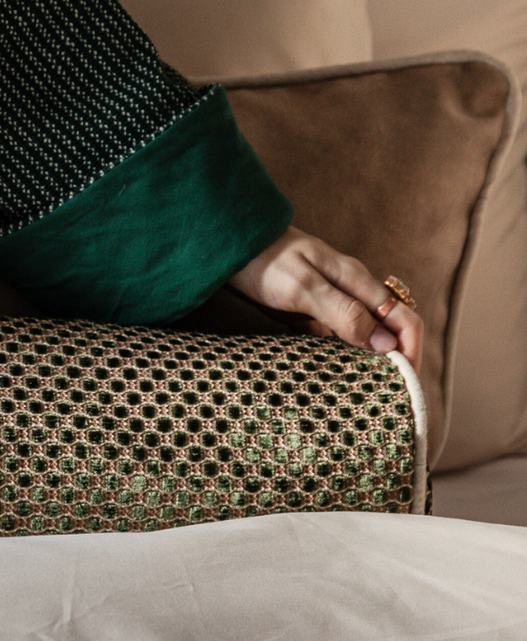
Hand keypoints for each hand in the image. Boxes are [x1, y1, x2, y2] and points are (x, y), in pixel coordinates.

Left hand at [228, 226, 422, 373]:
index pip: (404, 320)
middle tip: (387, 396)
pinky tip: (330, 374)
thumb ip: (342, 311)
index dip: (411, 352)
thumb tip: (385, 344)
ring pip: (364, 334)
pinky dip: (339, 354)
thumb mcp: (302, 287)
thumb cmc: (263, 261)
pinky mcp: (311, 309)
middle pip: (389, 329)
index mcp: (356, 281)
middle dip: (395, 361)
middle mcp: (350, 290)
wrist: (230, 243)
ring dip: (368, 360)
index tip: (404, 384)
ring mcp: (331, 299)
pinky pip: (335, 335)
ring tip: (363, 392)